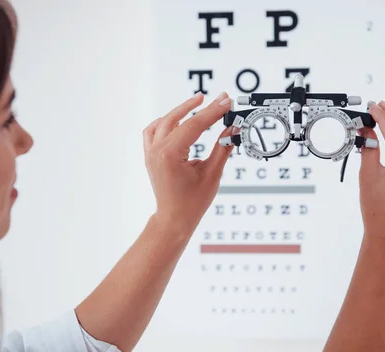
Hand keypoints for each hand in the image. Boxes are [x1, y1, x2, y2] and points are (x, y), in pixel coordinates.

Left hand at [142, 91, 234, 234]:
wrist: (174, 218)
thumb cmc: (192, 202)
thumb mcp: (212, 174)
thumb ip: (222, 148)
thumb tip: (233, 129)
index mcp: (170, 155)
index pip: (194, 125)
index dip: (213, 112)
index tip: (226, 102)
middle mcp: (157, 151)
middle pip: (179, 119)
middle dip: (200, 107)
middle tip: (219, 99)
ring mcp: (150, 153)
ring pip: (164, 121)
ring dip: (181, 110)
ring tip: (198, 101)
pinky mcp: (150, 155)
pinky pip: (153, 131)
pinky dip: (165, 121)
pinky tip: (177, 118)